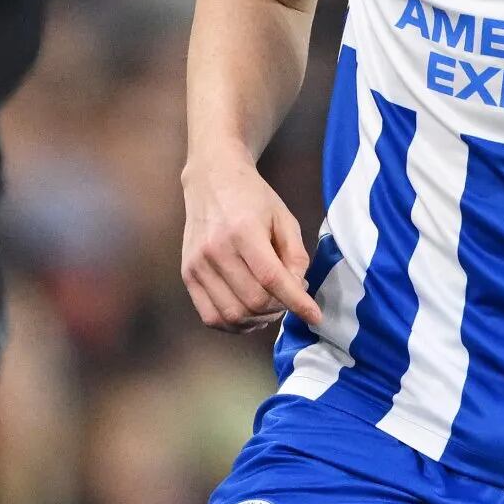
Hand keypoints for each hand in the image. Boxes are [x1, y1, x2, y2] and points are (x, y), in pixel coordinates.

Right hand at [182, 153, 323, 332]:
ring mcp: (197, 264)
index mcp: (243, 231)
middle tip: (289, 300)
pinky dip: (234, 324)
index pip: (272, 278)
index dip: (297, 303)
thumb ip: (296, 255)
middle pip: (253, 301)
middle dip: (279, 309)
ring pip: (233, 314)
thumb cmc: (253, 198)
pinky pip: (210, 316)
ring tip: (270, 308)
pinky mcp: (187, 274)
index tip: (315, 317)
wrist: (211, 179)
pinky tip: (248, 315)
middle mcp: (216, 249)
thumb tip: (299, 289)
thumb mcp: (284, 218)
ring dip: (258, 320)